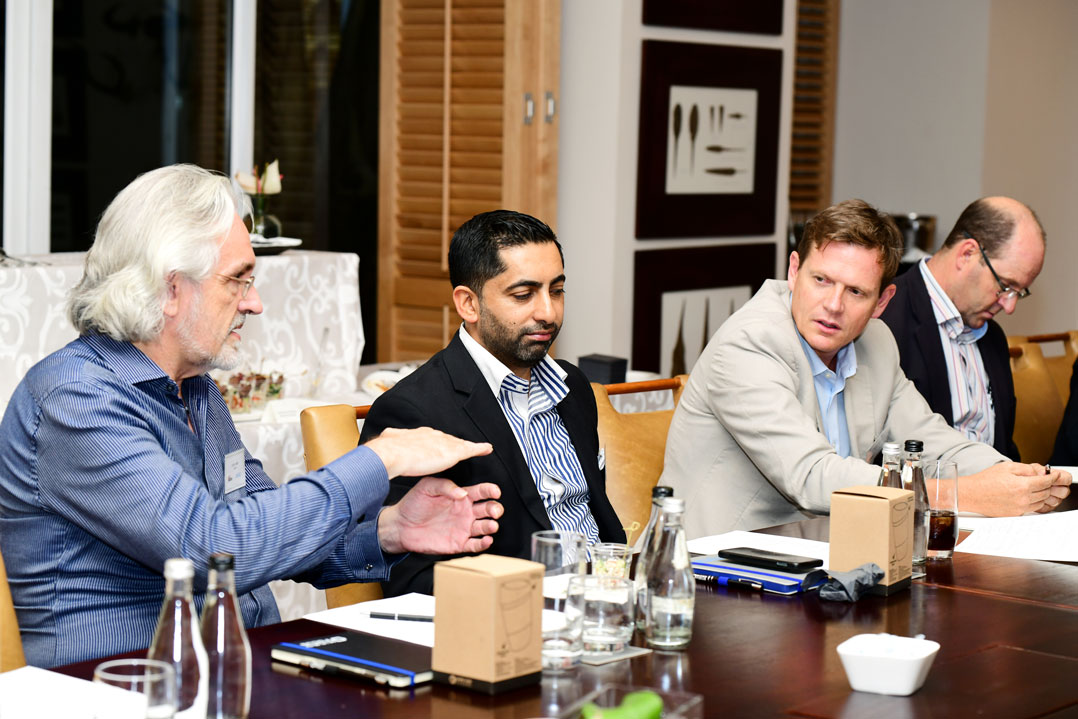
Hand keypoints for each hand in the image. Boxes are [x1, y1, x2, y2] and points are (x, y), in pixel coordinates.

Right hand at [364, 427, 491, 478]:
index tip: (444, 445)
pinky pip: (470, 449)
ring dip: (470, 446)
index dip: (440, 442)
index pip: (433, 437)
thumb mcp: (388, 441)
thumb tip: (383, 439)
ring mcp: (443, 442)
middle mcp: (433, 435)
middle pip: (448, 439)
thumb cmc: (387, 451)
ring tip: (481, 448)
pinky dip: (479, 449)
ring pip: (460, 443)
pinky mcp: (452, 452)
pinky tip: (487, 449)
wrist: (391, 453)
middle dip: (456, 443)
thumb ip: (390, 440)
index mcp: (418, 433)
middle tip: (466, 448)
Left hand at [377, 477, 502, 554]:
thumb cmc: (413, 504)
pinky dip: (483, 544)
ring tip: (491, 525)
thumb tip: (462, 493)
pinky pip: (475, 545)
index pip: (481, 492)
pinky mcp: (458, 544)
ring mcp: (463, 528)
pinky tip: (486, 540)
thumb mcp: (427, 486)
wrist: (400, 526)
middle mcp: (465, 512)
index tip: (495, 491)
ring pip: (484, 527)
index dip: (490, 491)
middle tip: (494, 510)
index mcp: (460, 497)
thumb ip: (446, 486)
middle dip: (495, 509)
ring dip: (491, 526)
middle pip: (488, 509)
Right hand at [958, 462, 1071, 514]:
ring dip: (1040, 494)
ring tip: (1030, 488)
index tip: (1055, 475)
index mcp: (1022, 485)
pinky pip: (1031, 508)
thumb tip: (1039, 473)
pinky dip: (1032, 502)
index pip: (1046, 482)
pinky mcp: (1015, 514)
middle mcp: (1023, 499)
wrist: (972, 494)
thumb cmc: (986, 480)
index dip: (1053, 477)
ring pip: (1040, 502)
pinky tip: (1023, 496)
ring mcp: (1019, 508)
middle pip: (1045, 492)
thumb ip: (1026, 469)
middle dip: (1046, 485)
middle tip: (1041, 480)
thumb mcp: (1007, 467)